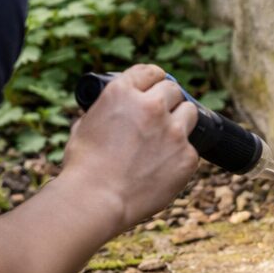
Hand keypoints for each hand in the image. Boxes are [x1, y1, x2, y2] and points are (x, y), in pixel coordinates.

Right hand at [61, 64, 200, 231]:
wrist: (96, 200)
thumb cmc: (83, 167)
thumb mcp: (85, 126)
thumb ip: (105, 111)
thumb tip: (112, 111)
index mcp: (122, 93)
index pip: (150, 72)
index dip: (153, 80)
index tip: (155, 87)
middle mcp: (151, 106)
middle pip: (174, 90)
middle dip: (168, 100)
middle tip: (160, 116)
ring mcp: (173, 131)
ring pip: (189, 113)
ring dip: (180, 122)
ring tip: (164, 141)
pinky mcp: (187, 156)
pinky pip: (190, 149)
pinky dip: (179, 156)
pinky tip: (162, 168)